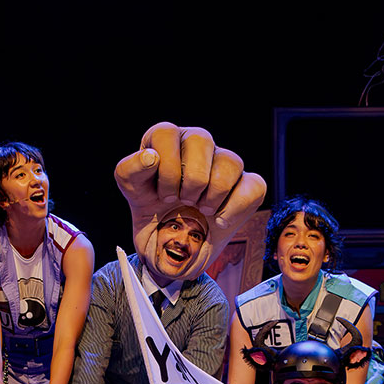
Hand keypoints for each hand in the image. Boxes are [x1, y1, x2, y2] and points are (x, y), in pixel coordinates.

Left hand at [114, 122, 265, 279]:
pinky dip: (234, 209)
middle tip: (182, 201)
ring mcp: (223, 162)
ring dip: (212, 195)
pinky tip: (218, 220)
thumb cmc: (152, 215)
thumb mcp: (133, 195)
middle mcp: (196, 144)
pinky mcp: (245, 184)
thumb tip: (151, 157)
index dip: (167, 169)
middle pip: (202, 140)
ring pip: (231, 161)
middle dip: (190, 181)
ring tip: (200, 209)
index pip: (167, 133)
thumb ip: (130, 171)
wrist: (173, 250)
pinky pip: (253, 187)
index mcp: (166, 140)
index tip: (164, 196)